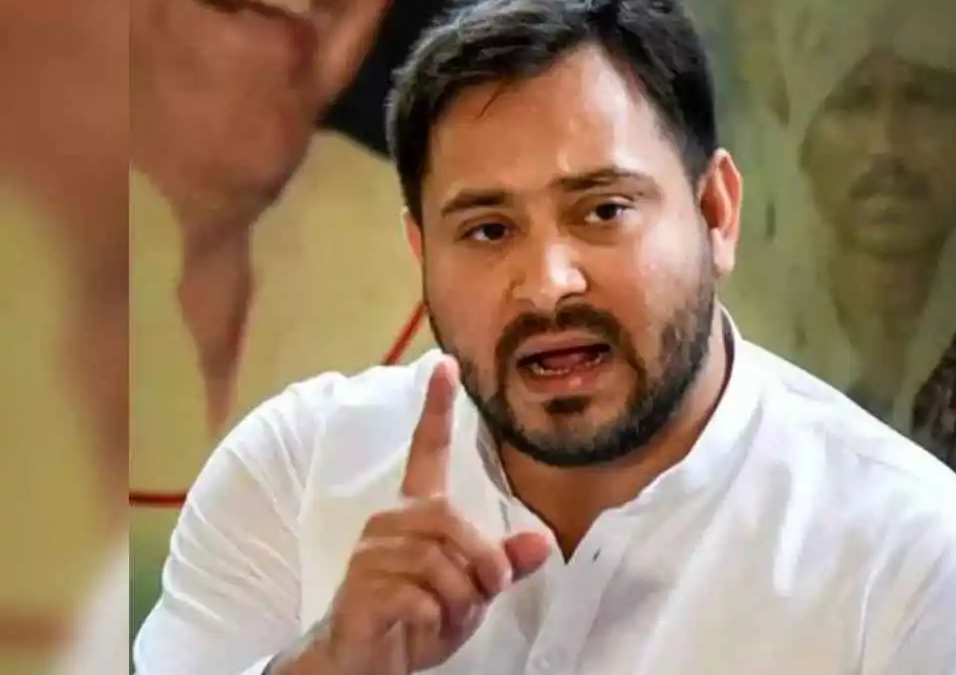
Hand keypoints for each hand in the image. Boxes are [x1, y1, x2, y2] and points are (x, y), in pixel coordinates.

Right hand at [274, 357, 551, 673]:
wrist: (364, 664)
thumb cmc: (416, 621)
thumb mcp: (471, 592)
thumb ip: (502, 564)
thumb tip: (540, 543)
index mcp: (415, 514)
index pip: (425, 450)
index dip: (436, 408)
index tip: (446, 364)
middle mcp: (389, 523)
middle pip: (450, 520)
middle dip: (482, 560)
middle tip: (490, 590)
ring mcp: (370, 554)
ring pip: (439, 562)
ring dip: (459, 598)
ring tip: (446, 616)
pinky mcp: (361, 588)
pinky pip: (419, 595)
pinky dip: (434, 619)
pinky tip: (420, 627)